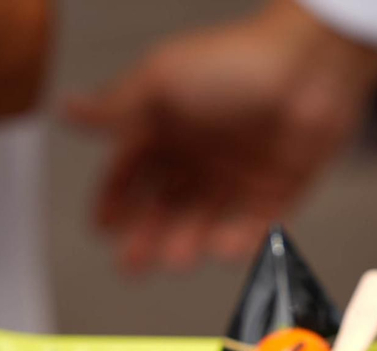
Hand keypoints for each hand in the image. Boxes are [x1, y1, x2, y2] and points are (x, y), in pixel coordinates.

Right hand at [62, 0, 376, 271]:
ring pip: (206, 220)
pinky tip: (222, 249)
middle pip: (166, 204)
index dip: (116, 199)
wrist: (308, 66)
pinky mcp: (278, 190)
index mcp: (169, 125)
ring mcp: (240, 174)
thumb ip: (118, 107)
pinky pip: (256, 225)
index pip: (132, 171)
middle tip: (133, 263)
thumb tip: (68, 110)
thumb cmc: (234, 61)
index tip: (103, 227)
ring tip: (175, 258)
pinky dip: (240, 239)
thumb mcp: (162, 80)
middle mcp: (201, 153)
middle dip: (148, 234)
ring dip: (188, 241)